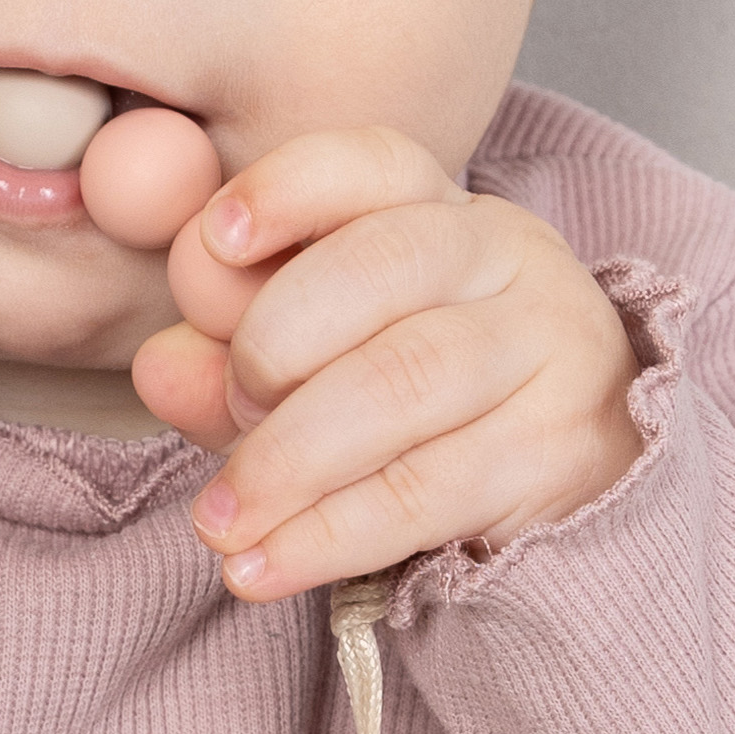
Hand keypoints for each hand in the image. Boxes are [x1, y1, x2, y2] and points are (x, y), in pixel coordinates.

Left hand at [131, 128, 640, 599]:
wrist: (577, 488)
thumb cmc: (425, 409)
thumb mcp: (323, 368)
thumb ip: (234, 360)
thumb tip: (157, 368)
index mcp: (444, 211)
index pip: (374, 164)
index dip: (289, 190)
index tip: (212, 239)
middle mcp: (508, 259)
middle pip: (382, 266)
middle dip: (275, 341)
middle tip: (231, 407)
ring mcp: (548, 349)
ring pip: (401, 381)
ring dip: (287, 458)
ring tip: (220, 520)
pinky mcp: (557, 451)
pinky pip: (425, 489)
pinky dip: (326, 535)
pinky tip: (260, 569)